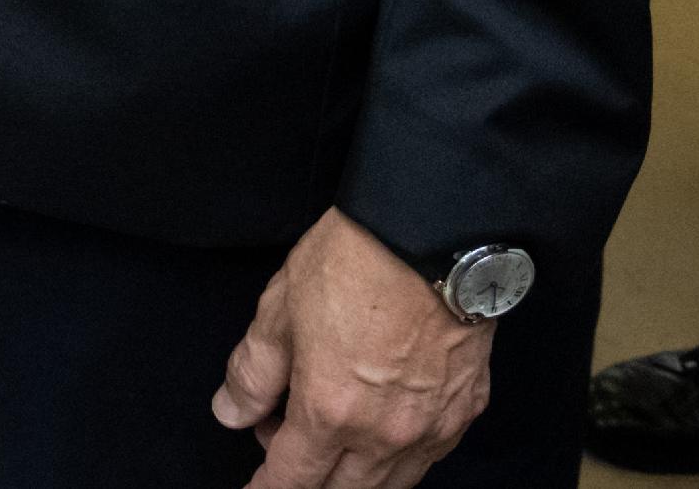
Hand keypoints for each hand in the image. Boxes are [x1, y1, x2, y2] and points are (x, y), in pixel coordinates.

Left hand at [212, 210, 491, 488]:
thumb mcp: (278, 311)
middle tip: (281, 436)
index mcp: (330, 412)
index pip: (292, 480)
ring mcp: (431, 427)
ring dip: (353, 475)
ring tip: (327, 431)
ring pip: (390, 484)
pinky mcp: (466, 411)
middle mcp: (384, 434)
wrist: (433, 234)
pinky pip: (428, 458)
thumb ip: (252, 373)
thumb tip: (232, 413)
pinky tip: (379, 428)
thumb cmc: (353, 263)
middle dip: (306, 480)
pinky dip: (397, 458)